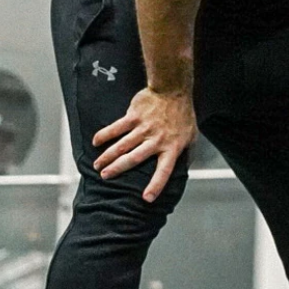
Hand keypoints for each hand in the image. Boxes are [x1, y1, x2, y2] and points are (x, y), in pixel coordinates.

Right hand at [93, 87, 196, 201]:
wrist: (173, 89)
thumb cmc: (183, 114)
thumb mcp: (192, 136)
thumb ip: (187, 153)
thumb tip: (185, 169)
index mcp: (172, 147)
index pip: (164, 170)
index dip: (156, 185)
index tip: (146, 198)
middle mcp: (157, 140)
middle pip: (134, 159)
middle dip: (118, 169)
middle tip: (105, 176)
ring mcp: (144, 128)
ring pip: (122, 146)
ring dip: (107, 156)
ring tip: (98, 165)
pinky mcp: (134, 117)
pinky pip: (116, 128)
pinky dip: (104, 135)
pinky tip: (96, 142)